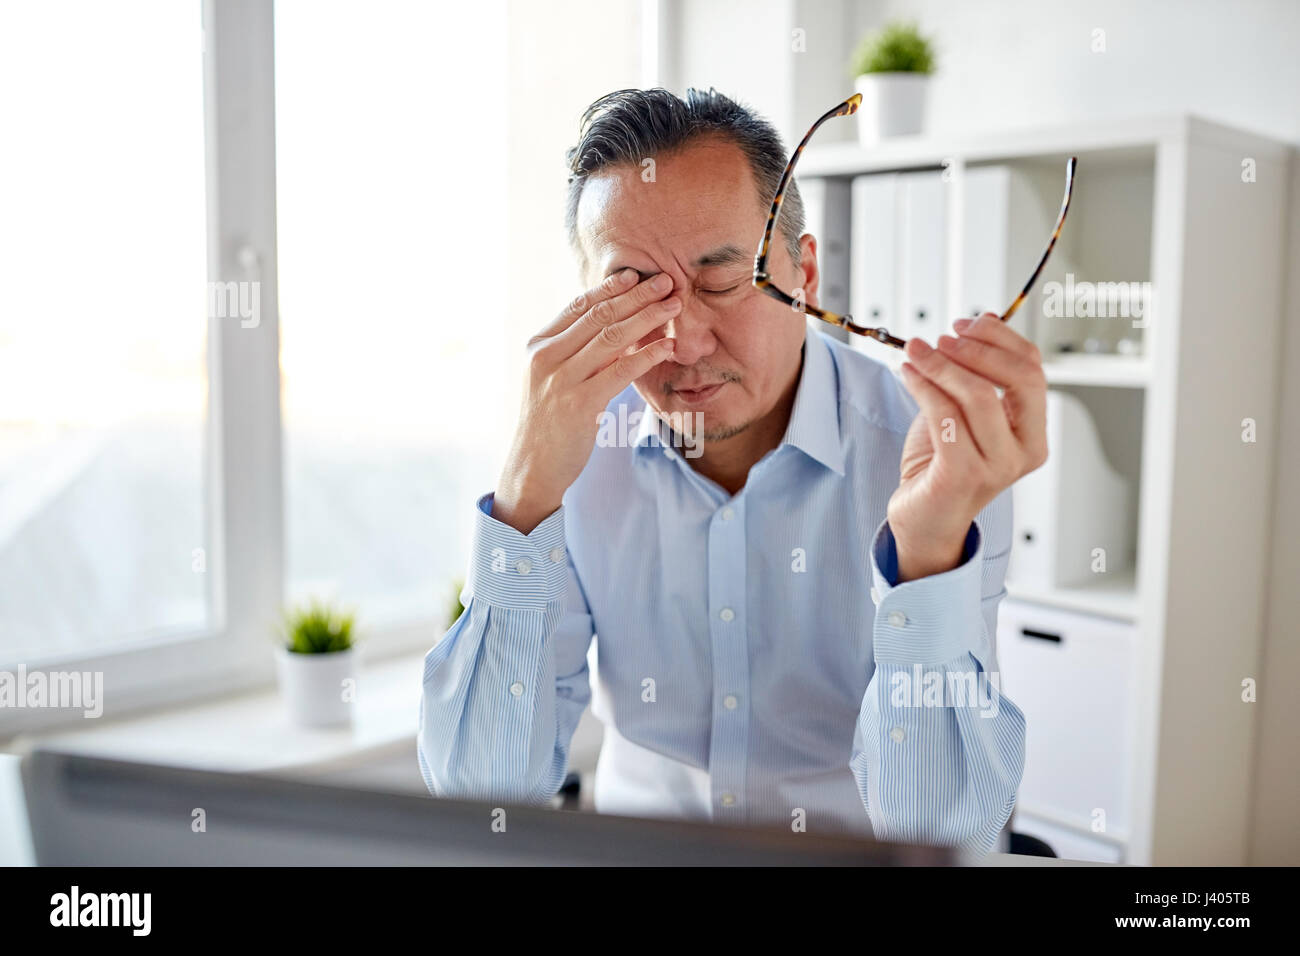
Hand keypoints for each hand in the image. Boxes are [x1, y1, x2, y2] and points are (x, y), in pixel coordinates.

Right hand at [493, 269, 681, 533]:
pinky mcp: (580, 404)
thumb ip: (573, 350)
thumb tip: (612, 323)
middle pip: (600, 315)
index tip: (637, 275)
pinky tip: (668, 346)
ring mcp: (562, 380)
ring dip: (648, 318)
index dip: (610, 288)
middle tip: (667, 282)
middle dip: (637, 296)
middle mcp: (547, 357)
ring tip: (674, 307)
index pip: (578, 305)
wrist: (532, 467)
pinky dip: (648, 355)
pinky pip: (621, 371)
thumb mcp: (552, 378)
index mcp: (538, 346)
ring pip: (612, 338)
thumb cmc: (548, 422)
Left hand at [887, 313, 1048, 581]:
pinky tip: (908, 374)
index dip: (1000, 339)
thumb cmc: (943, 462)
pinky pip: (946, 417)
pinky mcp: (963, 476)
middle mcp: (1024, 452)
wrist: (923, 518)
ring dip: (942, 364)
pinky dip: (924, 387)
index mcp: (1033, 433)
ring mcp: (997, 467)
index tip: (965, 323)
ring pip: (979, 396)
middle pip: (1017, 379)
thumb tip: (982, 321)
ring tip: (915, 352)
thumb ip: (979, 375)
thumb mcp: (965, 413)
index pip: (1033, 370)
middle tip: (940, 337)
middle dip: (976, 349)